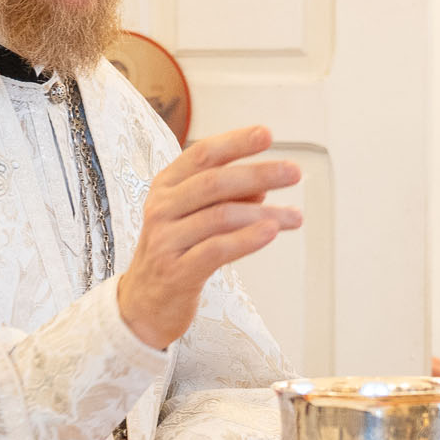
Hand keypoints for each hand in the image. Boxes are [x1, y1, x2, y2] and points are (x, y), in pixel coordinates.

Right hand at [118, 126, 301, 349]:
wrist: (143, 304)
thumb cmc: (176, 253)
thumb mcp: (196, 218)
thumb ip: (225, 199)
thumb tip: (262, 185)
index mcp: (166, 187)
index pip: (202, 155)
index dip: (235, 142)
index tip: (267, 134)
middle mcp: (162, 208)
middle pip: (214, 182)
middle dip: (258, 173)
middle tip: (294, 172)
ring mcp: (166, 240)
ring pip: (220, 216)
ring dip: (264, 213)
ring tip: (296, 216)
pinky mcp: (177, 272)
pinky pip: (216, 250)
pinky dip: (247, 239)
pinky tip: (271, 232)